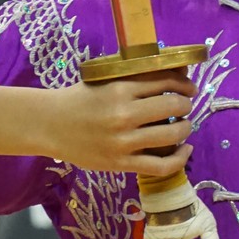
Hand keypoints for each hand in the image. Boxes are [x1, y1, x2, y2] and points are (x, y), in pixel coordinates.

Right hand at [44, 72, 195, 179]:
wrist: (49, 125)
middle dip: (185, 105)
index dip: (183, 83)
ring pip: (171, 135)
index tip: (189, 88)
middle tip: (184, 107)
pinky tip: (185, 150)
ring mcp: (123, 141)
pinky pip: (160, 165)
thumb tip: (179, 72)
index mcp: (119, 87)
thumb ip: (137, 77)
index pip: (165, 81)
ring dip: (185, 129)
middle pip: (173, 106)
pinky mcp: (120, 163)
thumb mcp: (105, 80)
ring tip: (183, 126)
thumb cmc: (78, 99)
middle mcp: (124, 113)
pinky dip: (179, 158)